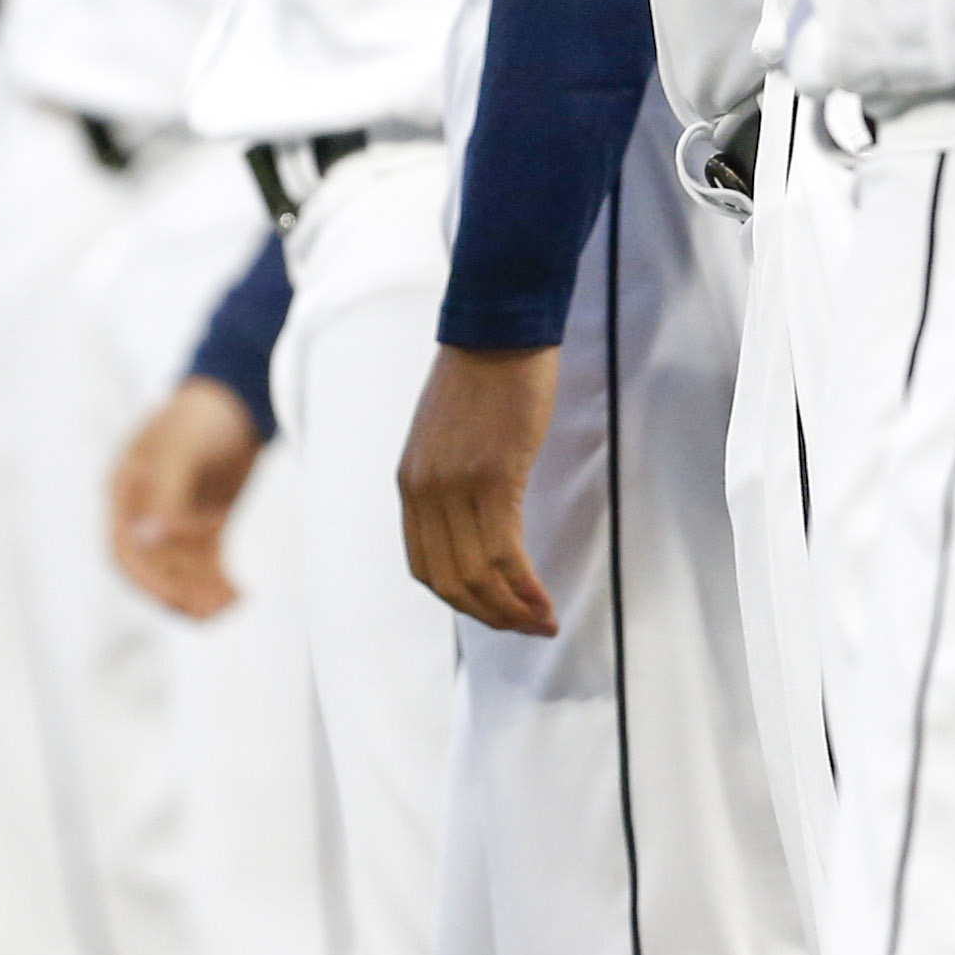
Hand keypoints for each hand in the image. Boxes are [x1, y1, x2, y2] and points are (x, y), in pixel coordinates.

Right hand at [110, 377, 263, 618]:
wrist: (242, 394)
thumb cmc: (202, 413)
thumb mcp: (181, 447)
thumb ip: (164, 492)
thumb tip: (145, 540)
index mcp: (126, 490)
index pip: (124, 549)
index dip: (147, 578)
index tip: (176, 598)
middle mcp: (144, 510)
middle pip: (153, 568)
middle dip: (180, 593)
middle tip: (213, 610)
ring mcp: (175, 520)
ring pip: (180, 573)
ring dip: (202, 593)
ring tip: (233, 604)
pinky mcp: (203, 526)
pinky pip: (205, 566)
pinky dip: (219, 583)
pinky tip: (240, 595)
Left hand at [397, 343, 560, 634]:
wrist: (499, 326)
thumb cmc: (484, 374)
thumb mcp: (447, 435)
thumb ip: (450, 480)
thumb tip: (476, 521)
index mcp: (410, 483)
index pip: (425, 566)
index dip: (461, 601)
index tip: (496, 612)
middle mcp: (424, 491)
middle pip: (450, 581)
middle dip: (490, 616)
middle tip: (528, 628)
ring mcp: (455, 486)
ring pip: (478, 574)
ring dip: (512, 610)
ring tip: (543, 622)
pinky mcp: (492, 476)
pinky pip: (505, 552)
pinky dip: (524, 586)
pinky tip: (544, 600)